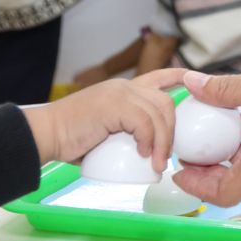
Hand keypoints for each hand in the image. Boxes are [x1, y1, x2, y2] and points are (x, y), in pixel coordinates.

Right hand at [26, 67, 187, 167]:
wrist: (45, 135)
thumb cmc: (70, 139)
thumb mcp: (104, 131)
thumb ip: (124, 133)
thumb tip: (143, 155)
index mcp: (124, 89)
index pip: (160, 76)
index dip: (180, 77)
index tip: (195, 84)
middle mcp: (125, 86)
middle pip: (165, 101)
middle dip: (172, 130)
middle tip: (166, 157)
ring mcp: (119, 93)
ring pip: (158, 112)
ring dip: (162, 142)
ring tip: (156, 164)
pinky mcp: (114, 104)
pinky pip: (144, 122)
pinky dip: (148, 140)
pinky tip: (142, 154)